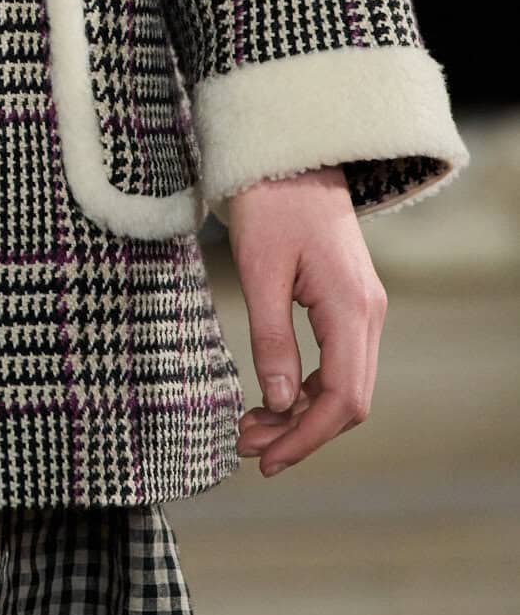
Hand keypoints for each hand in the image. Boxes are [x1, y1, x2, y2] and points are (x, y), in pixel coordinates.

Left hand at [230, 163, 386, 476]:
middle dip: (300, 432)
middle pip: (348, 400)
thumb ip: (271, 339)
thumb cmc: (271, 203)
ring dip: (301, 414)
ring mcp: (363, 308)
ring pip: (344, 384)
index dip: (306, 438)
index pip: (343, 399)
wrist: (291, 153)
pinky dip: (306, 388)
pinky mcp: (347, 302)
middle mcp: (368, 314)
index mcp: (352, 308)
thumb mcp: (260, 271)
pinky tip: (271, 397)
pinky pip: (337, 361)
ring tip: (250, 428)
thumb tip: (279, 402)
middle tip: (246, 447)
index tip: (266, 461)